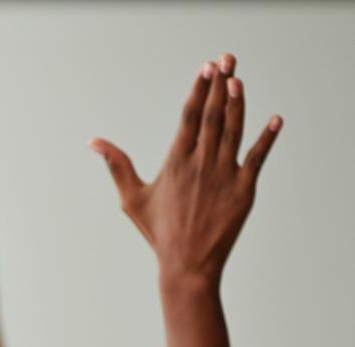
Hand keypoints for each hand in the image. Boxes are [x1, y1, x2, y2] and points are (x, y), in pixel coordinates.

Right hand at [91, 53, 281, 286]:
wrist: (186, 266)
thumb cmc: (159, 233)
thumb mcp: (132, 199)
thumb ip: (116, 165)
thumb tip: (93, 142)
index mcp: (176, 164)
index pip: (190, 117)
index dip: (199, 90)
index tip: (207, 68)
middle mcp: (201, 165)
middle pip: (213, 116)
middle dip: (221, 85)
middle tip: (227, 58)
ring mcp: (224, 176)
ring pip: (234, 130)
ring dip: (238, 103)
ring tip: (240, 79)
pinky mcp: (243, 189)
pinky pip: (257, 157)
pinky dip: (267, 138)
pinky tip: (275, 120)